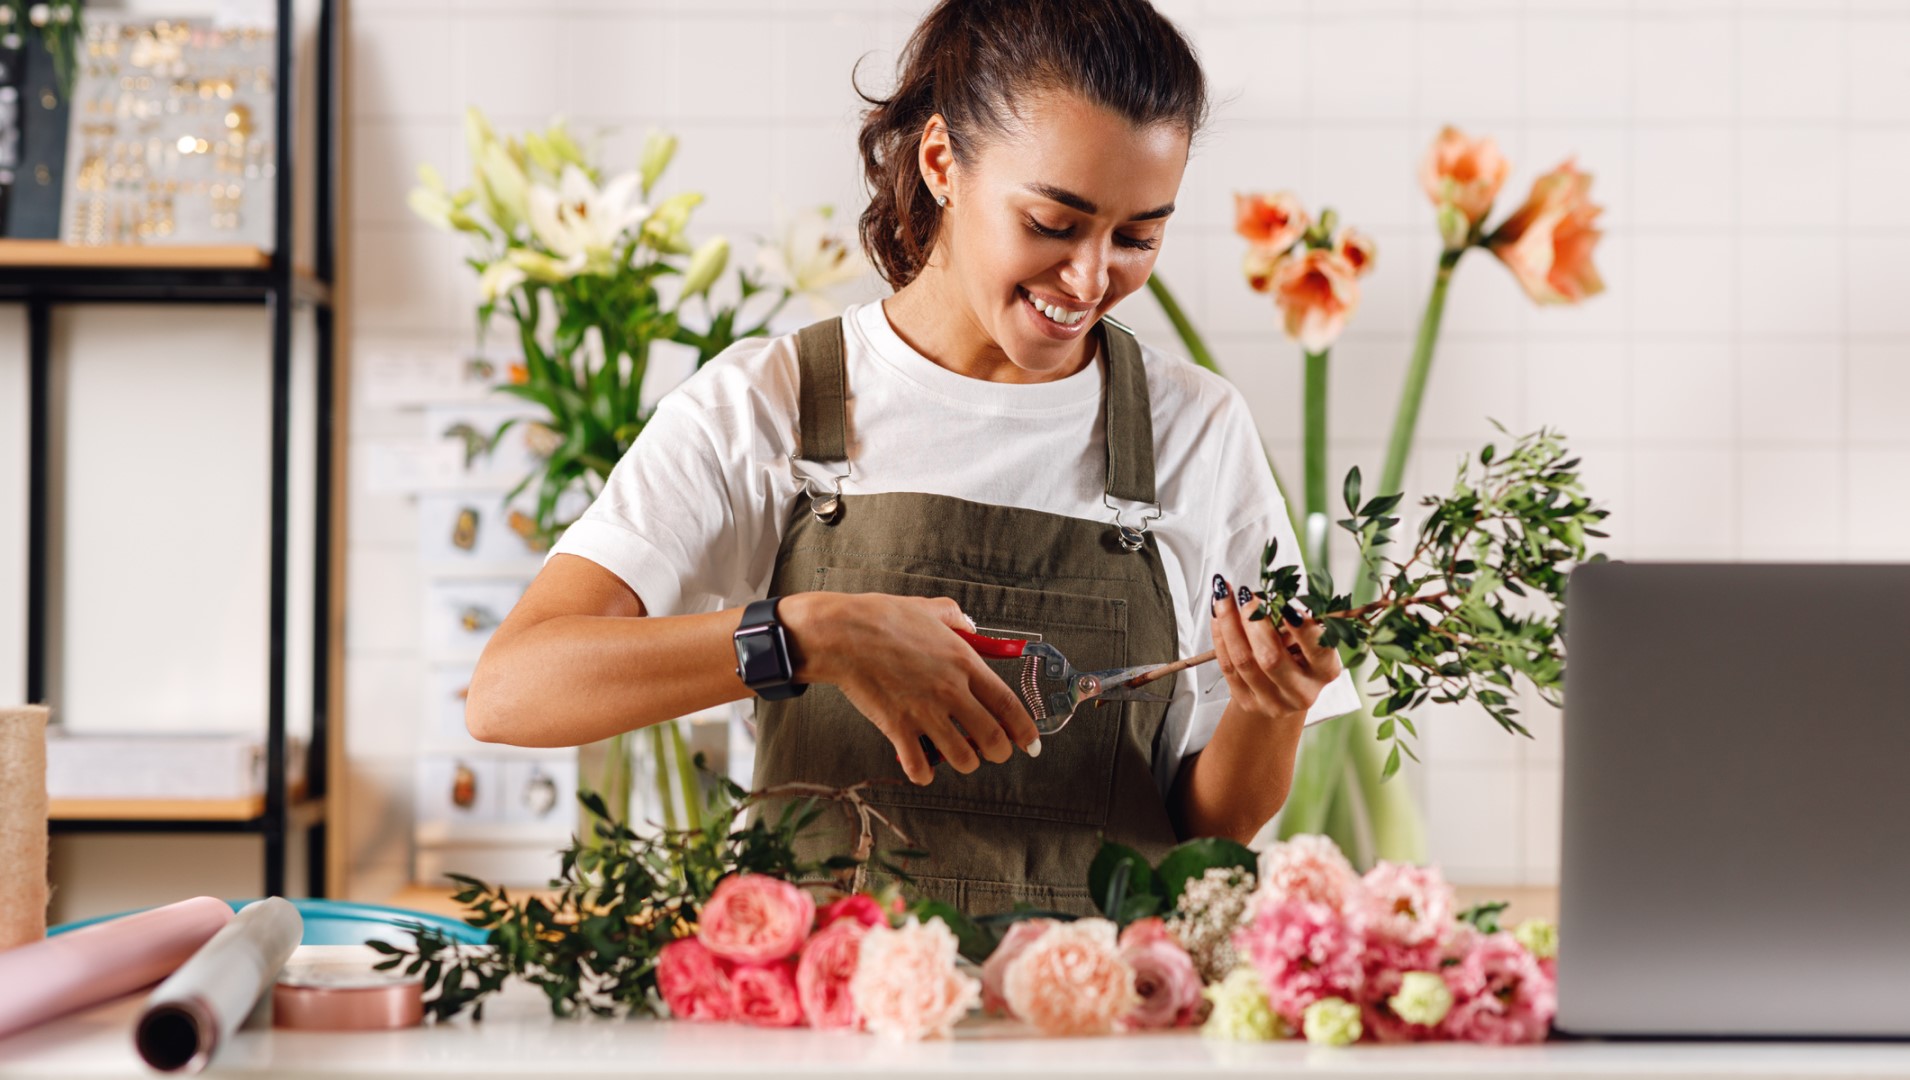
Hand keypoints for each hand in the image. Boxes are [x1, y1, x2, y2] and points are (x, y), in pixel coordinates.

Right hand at [779, 591, 1041, 785]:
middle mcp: (951, 691)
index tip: (1030, 742)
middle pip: (992, 738)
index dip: (1024, 730)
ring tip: (959, 757)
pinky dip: (924, 773)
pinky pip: (919, 765)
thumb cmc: (882, 618)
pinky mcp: (897, 727)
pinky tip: (922, 767)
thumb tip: (970, 625)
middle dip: (999, 752)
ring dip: (965, 763)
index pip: (1008, 704)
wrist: (843, 634)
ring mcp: (924, 712)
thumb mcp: (930, 608)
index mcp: (964, 663)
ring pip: (962, 758)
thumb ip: (955, 617)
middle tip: (994, 753)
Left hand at [1209, 573, 1343, 722]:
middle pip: (1271, 658)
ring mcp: (1272, 701)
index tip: (1285, 605)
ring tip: (1223, 595)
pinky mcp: (1247, 702)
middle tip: (1245, 594)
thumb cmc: (1298, 658)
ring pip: (1243, 660)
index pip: (1318, 650)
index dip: (1302, 628)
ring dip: (1229, 622)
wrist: (1280, 698)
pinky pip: (1227, 666)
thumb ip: (1296, 624)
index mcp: (1324, 672)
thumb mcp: (1307, 642)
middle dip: (1253, 621)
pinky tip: (1217, 614)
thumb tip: (1270, 601)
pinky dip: (1220, 635)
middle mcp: (1301, 692)